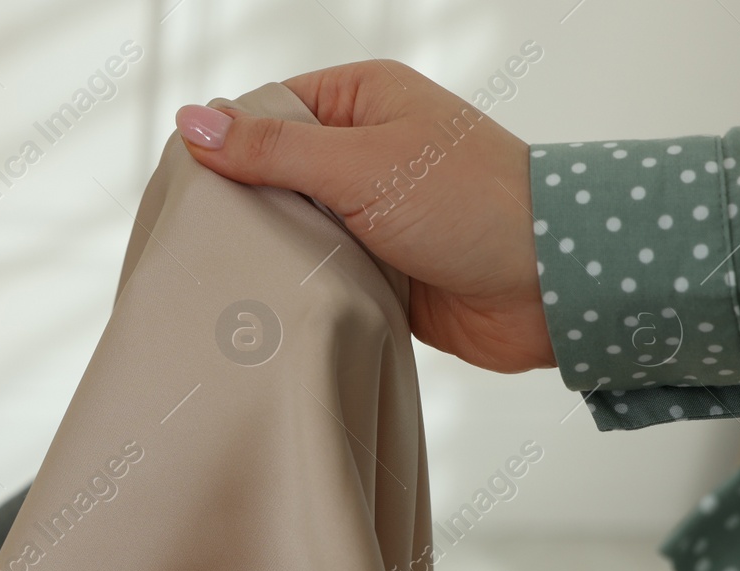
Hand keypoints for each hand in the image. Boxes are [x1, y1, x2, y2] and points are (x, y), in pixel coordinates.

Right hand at [174, 60, 556, 374]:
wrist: (549, 286)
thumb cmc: (471, 205)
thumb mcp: (360, 165)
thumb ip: (273, 148)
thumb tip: (193, 121)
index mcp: (363, 100)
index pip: (268, 110)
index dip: (226, 145)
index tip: (190, 186)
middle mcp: (366, 150)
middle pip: (273, 172)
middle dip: (243, 206)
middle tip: (202, 240)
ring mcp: (371, 211)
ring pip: (292, 228)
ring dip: (273, 252)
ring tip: (233, 275)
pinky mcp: (378, 267)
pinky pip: (318, 272)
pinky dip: (300, 287)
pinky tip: (272, 303)